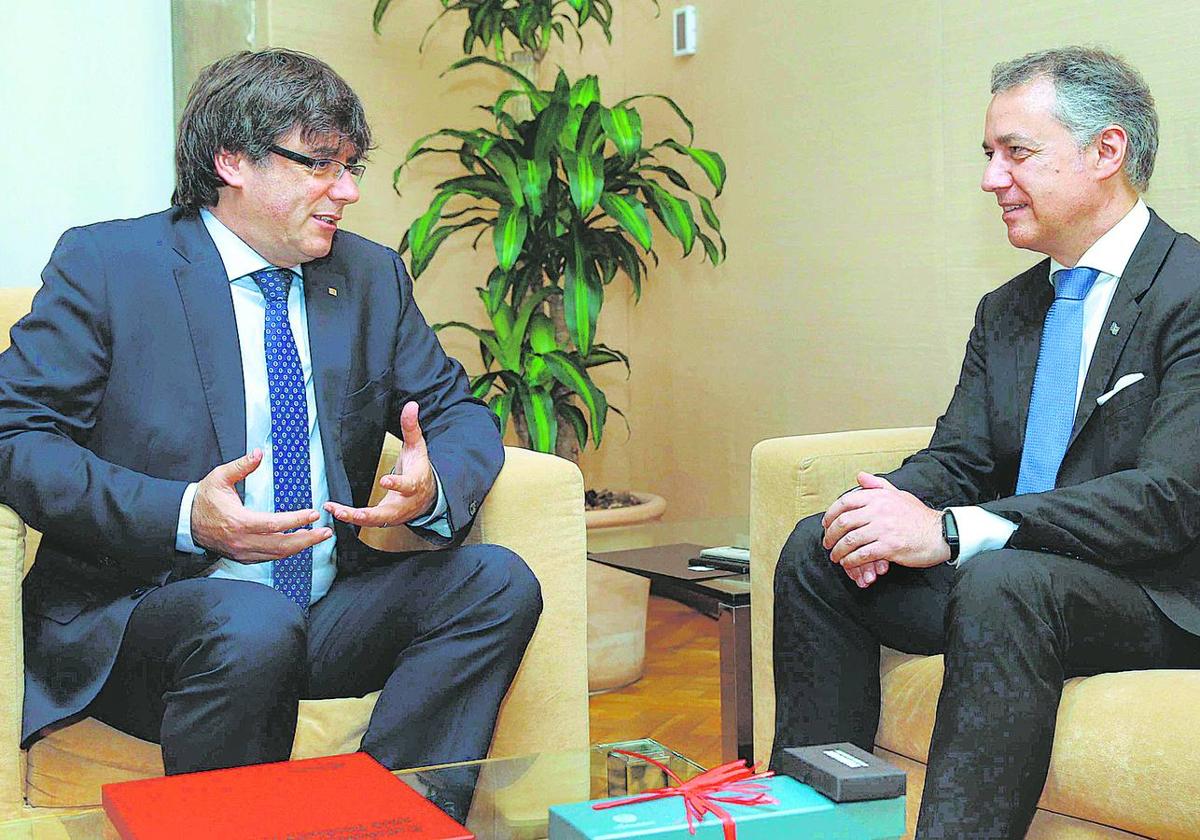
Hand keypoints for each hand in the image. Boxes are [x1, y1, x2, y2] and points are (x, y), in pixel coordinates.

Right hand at [191, 449, 331, 562]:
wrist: (186, 521)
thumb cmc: (203, 499)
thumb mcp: (219, 477)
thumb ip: (241, 466)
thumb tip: (258, 453)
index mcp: (239, 521)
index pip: (275, 524)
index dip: (297, 520)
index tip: (313, 514)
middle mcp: (243, 541)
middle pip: (282, 545)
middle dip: (307, 539)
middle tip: (325, 532)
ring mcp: (242, 552)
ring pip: (277, 554)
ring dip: (300, 547)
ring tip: (317, 538)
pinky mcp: (242, 557)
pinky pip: (269, 558)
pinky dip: (285, 552)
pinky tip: (297, 544)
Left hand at [325, 401, 436, 527]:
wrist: (429, 496)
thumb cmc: (421, 470)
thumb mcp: (418, 447)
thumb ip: (411, 428)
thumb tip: (412, 406)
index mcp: (414, 484)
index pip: (407, 485)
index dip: (397, 484)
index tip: (385, 480)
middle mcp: (404, 504)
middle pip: (387, 512)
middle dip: (367, 514)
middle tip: (349, 512)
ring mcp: (394, 514)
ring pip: (374, 520)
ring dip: (354, 517)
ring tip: (336, 510)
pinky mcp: (384, 519)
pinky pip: (367, 522)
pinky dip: (351, 519)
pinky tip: (336, 511)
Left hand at [821, 472, 948, 584]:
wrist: (940, 533)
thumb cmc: (919, 516)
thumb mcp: (899, 494)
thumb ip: (877, 485)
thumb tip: (860, 476)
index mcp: (879, 497)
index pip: (845, 502)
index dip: (831, 514)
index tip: (826, 524)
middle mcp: (879, 510)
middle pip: (844, 522)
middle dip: (831, 535)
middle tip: (827, 543)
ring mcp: (884, 528)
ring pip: (850, 540)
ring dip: (838, 550)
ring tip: (835, 556)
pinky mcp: (889, 546)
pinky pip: (862, 554)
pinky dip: (851, 560)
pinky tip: (848, 563)